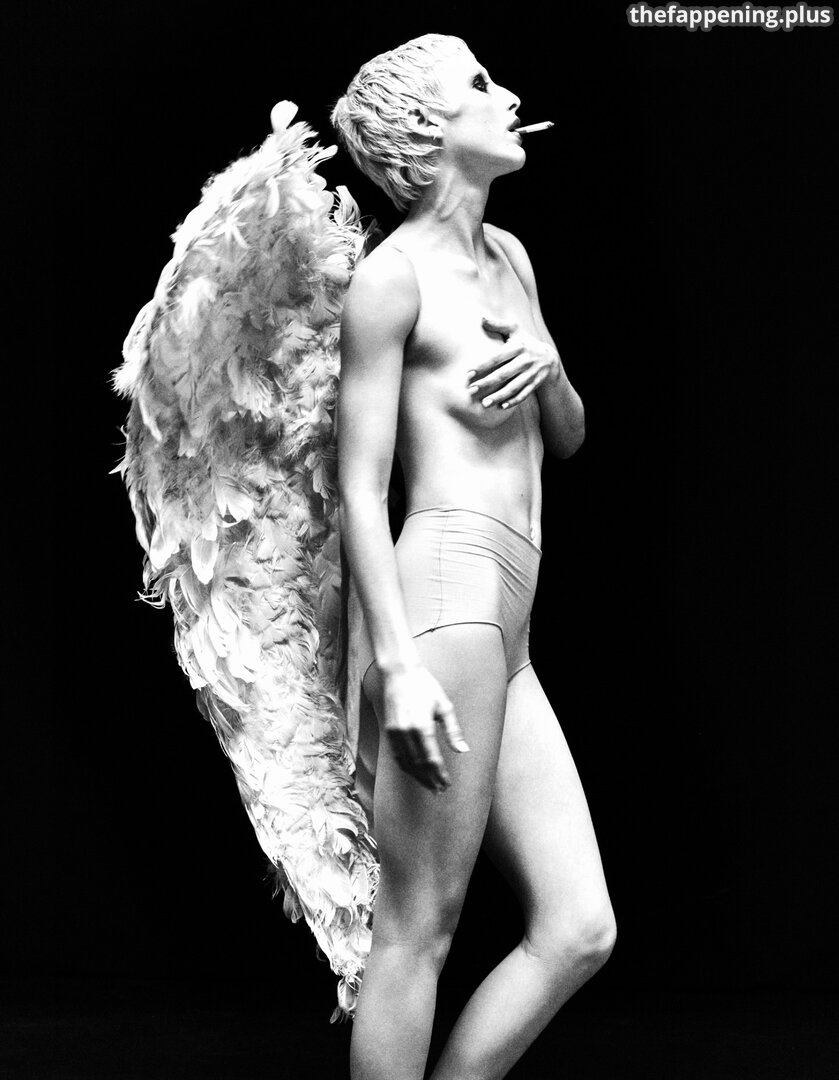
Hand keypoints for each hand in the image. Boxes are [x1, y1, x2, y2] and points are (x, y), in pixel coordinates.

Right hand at [381, 665, 468, 791]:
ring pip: (406, 762)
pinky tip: (414, 771)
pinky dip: (406, 766)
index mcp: (423, 726)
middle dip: (429, 779)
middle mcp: (407, 732)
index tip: (446, 785)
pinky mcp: (388, 730)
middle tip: (439, 791)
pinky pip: (397, 754)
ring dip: (417, 776)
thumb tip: (463, 750)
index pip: (432, 759)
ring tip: (428, 785)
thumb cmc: (426, 686)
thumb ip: (453, 731)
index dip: (439, 774)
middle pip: (419, 764)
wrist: (399, 673)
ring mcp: (395, 732)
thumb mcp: (444, 706)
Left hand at [468, 317, 559, 409]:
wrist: (550, 358)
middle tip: (472, 390)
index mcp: (518, 347)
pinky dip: (514, 401)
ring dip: (499, 396)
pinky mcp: (535, 383)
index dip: (483, 365)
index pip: (497, 357)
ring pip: (514, 387)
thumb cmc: (526, 343)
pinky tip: (502, 407)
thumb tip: (481, 318)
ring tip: (485, 404)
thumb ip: (498, 325)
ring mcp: (531, 373)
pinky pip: (524, 394)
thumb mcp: (515, 331)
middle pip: (504, 374)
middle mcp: (526, 361)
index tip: (468, 373)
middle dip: (488, 383)